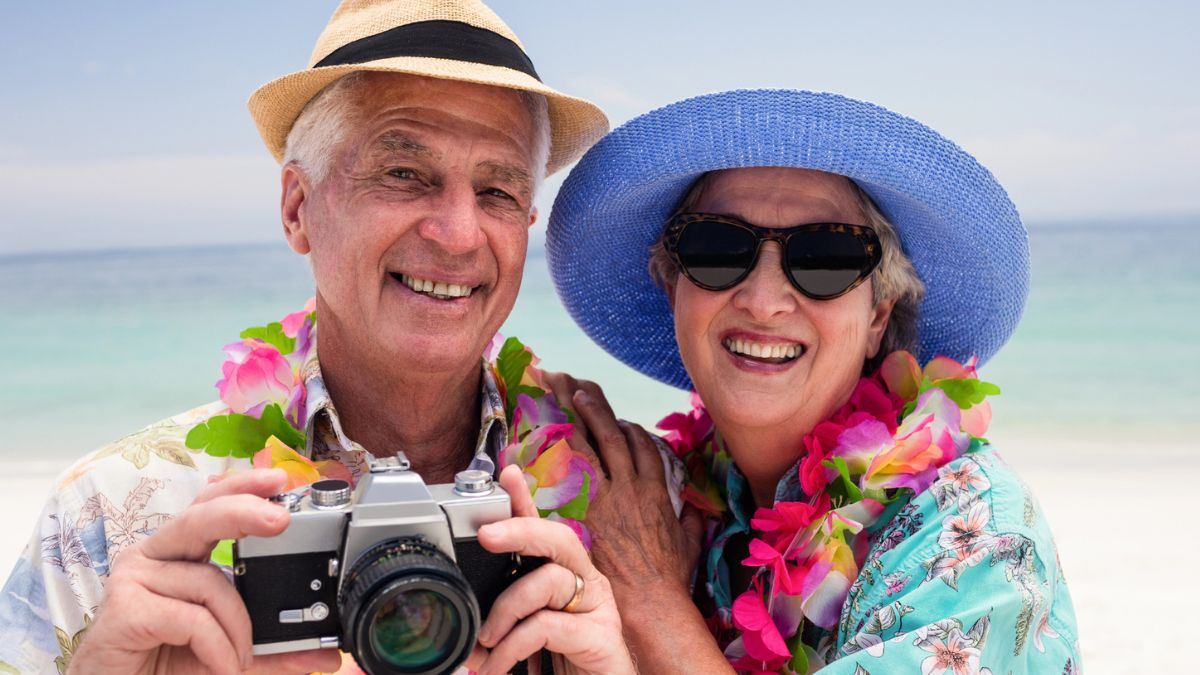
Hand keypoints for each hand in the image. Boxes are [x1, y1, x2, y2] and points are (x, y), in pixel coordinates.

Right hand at [69, 469, 342, 674]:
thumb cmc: (163, 665)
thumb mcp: (228, 653)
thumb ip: (273, 651)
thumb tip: (326, 653)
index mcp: (178, 554)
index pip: (210, 505)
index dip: (242, 487)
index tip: (280, 479)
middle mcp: (152, 557)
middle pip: (201, 517)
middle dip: (244, 511)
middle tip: (281, 519)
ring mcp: (133, 579)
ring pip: (209, 583)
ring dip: (237, 629)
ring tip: (237, 662)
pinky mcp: (124, 609)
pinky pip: (192, 618)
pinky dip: (217, 647)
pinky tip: (220, 666)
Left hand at [464, 465, 634, 674]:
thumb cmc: (563, 669)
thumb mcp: (527, 637)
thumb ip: (506, 621)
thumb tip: (465, 620)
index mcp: (565, 579)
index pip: (544, 531)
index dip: (526, 500)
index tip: (506, 474)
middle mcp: (586, 585)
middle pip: (558, 538)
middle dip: (520, 528)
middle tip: (485, 536)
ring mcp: (598, 610)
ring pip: (550, 580)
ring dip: (507, 609)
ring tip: (485, 642)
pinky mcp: (602, 638)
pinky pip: (550, 625)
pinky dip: (514, 644)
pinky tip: (498, 665)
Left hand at [541, 373, 704, 621]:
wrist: (649, 602)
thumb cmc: (668, 580)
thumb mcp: (688, 544)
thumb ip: (688, 520)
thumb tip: (693, 509)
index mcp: (655, 490)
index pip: (641, 444)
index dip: (626, 425)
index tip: (615, 415)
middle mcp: (628, 486)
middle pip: (608, 431)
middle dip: (590, 403)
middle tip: (573, 381)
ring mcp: (603, 496)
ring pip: (585, 441)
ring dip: (570, 413)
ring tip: (557, 390)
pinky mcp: (581, 511)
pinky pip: (562, 470)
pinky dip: (551, 449)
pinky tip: (538, 432)